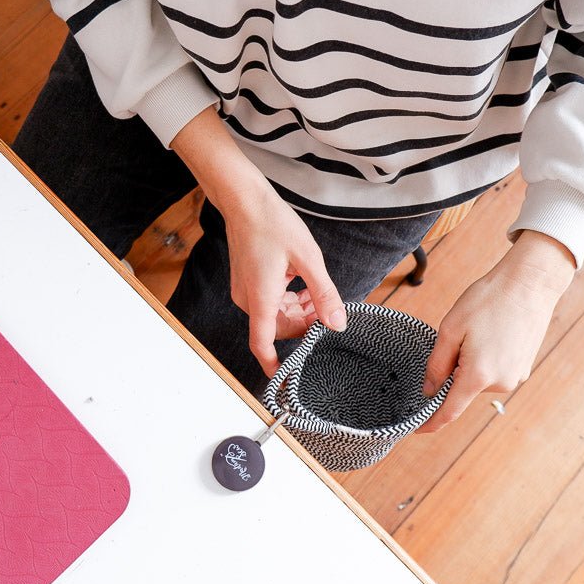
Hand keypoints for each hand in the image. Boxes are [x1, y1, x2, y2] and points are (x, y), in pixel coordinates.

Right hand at [170, 106, 346, 375]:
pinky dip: (288, 299)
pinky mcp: (247, 281)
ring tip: (318, 293)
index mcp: (261, 298)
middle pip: (277, 329)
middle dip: (303, 326)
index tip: (287, 382)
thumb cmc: (273, 224)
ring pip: (275, 315)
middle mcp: (249, 299)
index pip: (263, 345)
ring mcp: (245, 290)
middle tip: (326, 313)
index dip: (274, 366)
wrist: (245, 201)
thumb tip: (338, 324)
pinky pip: (269, 301)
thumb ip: (325, 294)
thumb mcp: (308, 260)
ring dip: (298, 310)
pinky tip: (303, 283)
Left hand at [416, 230, 575, 432]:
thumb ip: (437, 364)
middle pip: (462, 389)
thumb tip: (430, 390)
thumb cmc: (487, 301)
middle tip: (455, 337)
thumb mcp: (451, 328)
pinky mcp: (523, 368)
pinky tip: (489, 333)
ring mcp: (515, 377)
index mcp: (478, 375)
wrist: (529, 284)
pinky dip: (484, 359)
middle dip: (451, 371)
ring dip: (468, 363)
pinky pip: (493, 371)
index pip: (450, 411)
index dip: (431, 422)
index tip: (416, 429)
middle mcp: (500, 383)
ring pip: (478, 379)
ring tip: (476, 330)